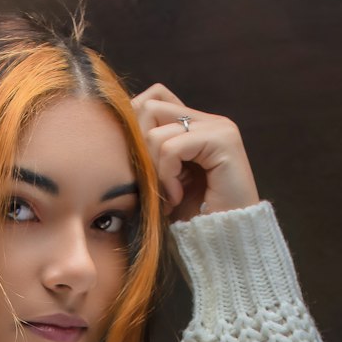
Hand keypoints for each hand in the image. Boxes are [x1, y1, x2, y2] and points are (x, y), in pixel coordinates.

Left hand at [130, 83, 260, 222]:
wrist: (225, 243)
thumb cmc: (192, 218)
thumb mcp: (161, 180)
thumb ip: (148, 152)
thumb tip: (116, 130)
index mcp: (194, 125)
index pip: (153, 98)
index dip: (136, 127)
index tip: (142, 167)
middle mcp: (207, 120)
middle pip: (149, 107)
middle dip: (142, 149)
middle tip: (154, 184)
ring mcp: (217, 127)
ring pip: (156, 130)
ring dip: (155, 170)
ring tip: (170, 195)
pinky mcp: (223, 140)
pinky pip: (172, 148)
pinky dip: (167, 176)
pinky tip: (178, 196)